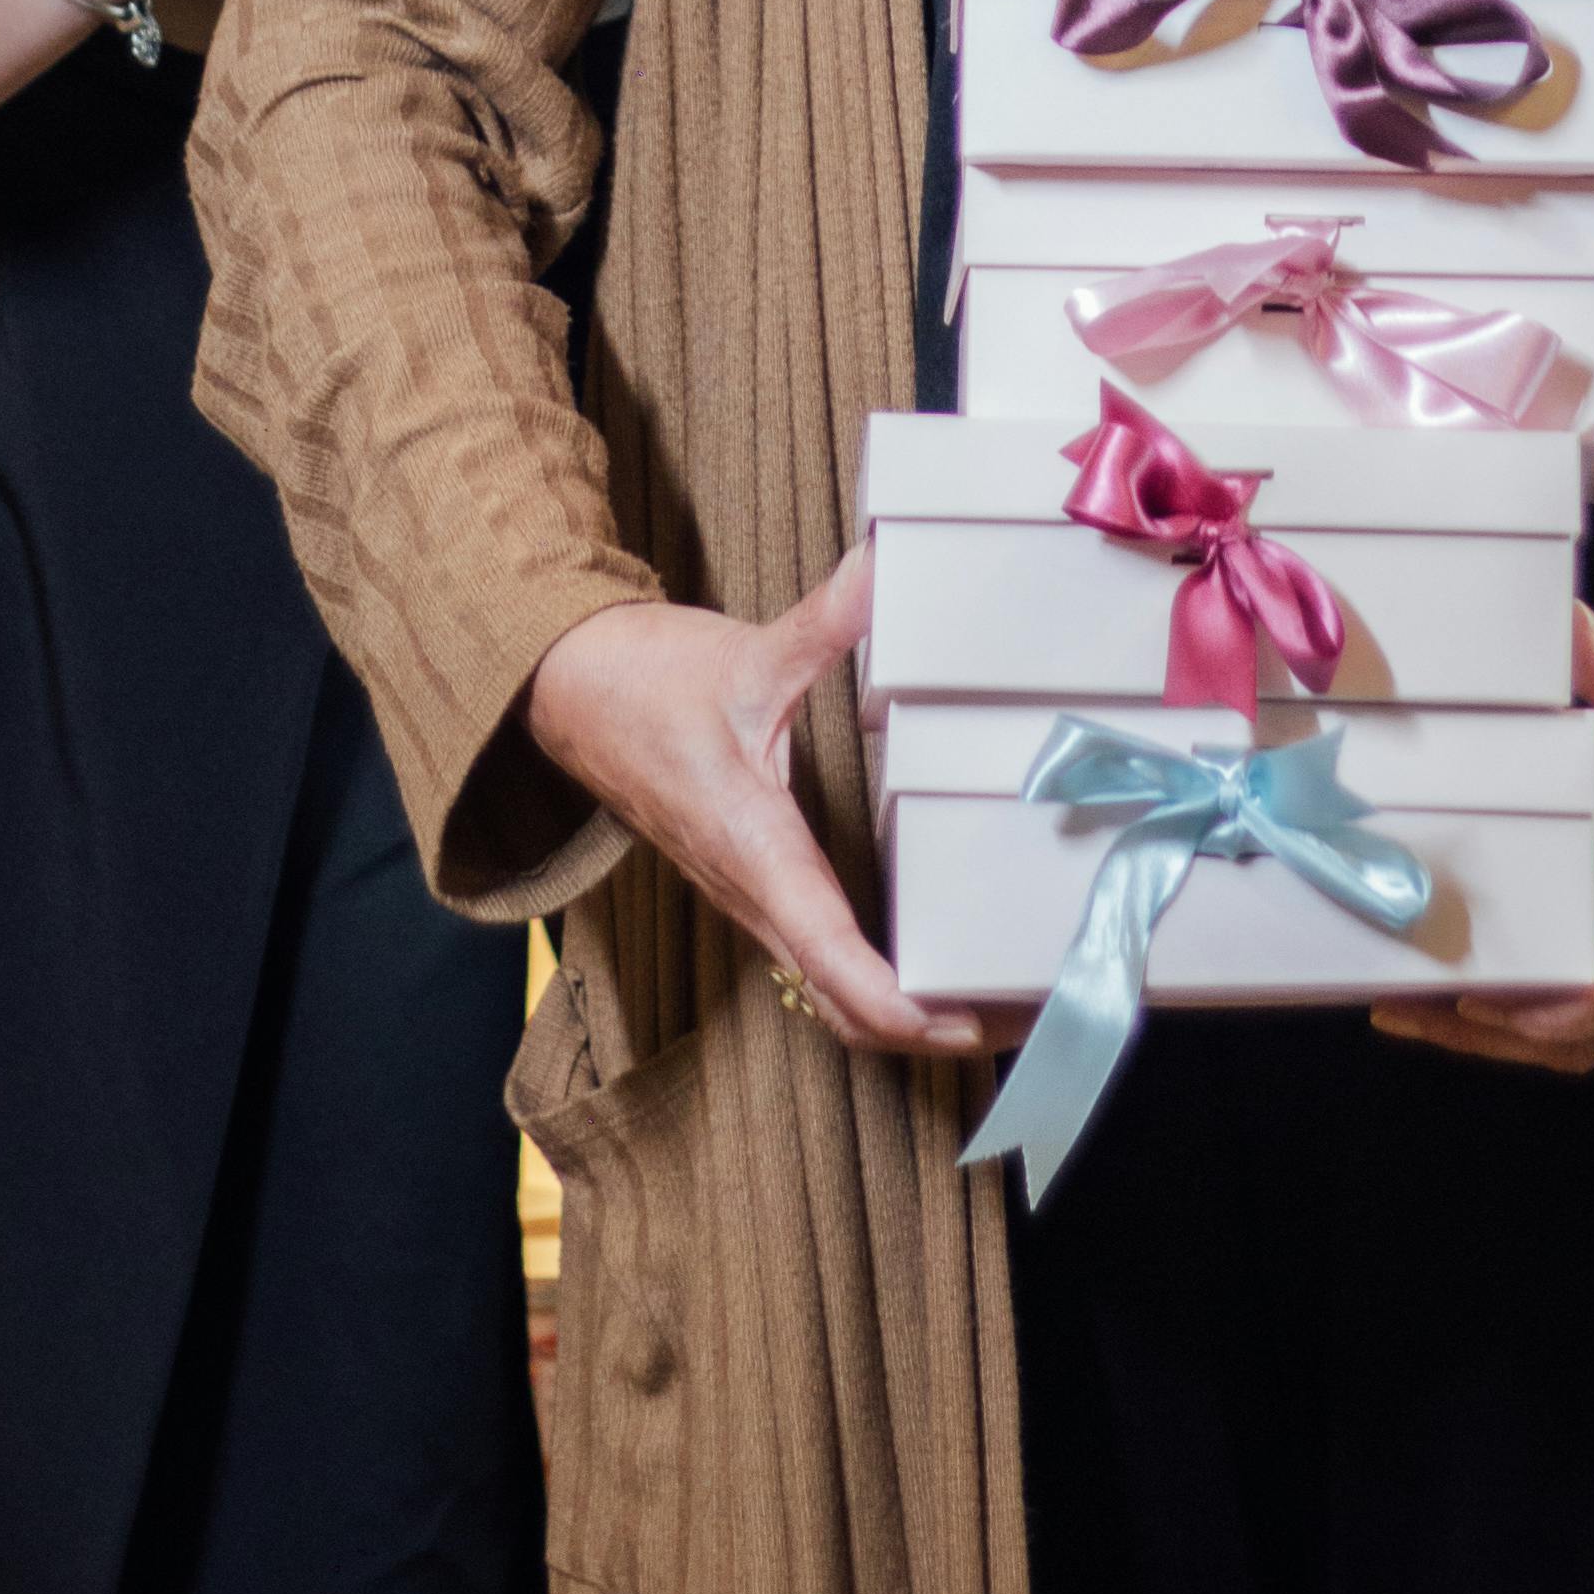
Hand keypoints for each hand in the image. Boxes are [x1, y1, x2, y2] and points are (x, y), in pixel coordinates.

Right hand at [524, 552, 979, 1059]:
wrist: (565, 695)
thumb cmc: (644, 683)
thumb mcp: (744, 653)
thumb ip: (826, 621)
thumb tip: (885, 566)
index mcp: (756, 853)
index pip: (834, 964)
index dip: (905, 1009)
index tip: (973, 1021)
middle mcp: (756, 895)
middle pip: (845, 1007)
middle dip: (934, 1027)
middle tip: (1028, 1011)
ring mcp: (753, 899)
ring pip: (832, 994)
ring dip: (911, 1012)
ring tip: (1000, 994)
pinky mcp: (755, 886)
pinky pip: (821, 962)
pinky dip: (880, 981)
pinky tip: (936, 953)